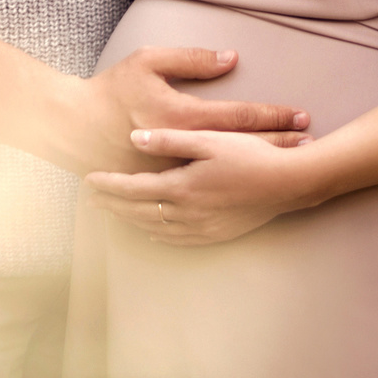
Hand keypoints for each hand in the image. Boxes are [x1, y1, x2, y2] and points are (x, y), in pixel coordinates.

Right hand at [71, 46, 309, 172]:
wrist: (71, 126)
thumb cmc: (111, 90)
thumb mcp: (148, 62)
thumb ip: (191, 59)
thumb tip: (231, 58)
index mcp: (180, 117)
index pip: (239, 117)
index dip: (273, 116)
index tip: (301, 115)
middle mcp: (181, 151)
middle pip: (242, 149)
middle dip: (279, 144)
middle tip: (310, 143)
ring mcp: (170, 175)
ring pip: (228, 175)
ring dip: (261, 170)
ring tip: (292, 168)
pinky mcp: (160, 191)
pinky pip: (205, 193)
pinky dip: (230, 192)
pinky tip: (249, 193)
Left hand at [85, 126, 325, 245]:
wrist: (288, 184)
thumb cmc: (251, 156)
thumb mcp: (209, 139)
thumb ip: (169, 140)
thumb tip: (135, 138)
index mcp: (182, 186)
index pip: (134, 188)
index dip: (109, 185)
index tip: (88, 180)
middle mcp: (188, 213)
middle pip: (139, 211)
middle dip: (112, 205)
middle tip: (90, 200)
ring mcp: (202, 227)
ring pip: (154, 227)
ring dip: (130, 220)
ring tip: (113, 213)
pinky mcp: (216, 234)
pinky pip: (177, 239)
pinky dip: (157, 234)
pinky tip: (151, 230)